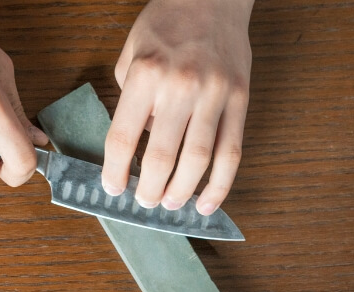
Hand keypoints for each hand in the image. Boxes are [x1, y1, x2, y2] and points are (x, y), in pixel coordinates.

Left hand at [103, 0, 252, 214]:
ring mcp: (215, 94)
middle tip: (145, 202)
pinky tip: (207, 201)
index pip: (124, 137)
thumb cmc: (166, 25)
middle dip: (150, 188)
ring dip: (182, 191)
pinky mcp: (240, 99)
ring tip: (171, 205)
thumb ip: (131, 101)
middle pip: (162, 155)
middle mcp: (180, 86)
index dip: (116, 170)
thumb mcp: (131, 55)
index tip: (113, 188)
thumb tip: (139, 143)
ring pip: (199, 159)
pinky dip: (220, 184)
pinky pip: (232, 151)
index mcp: (145, 75)